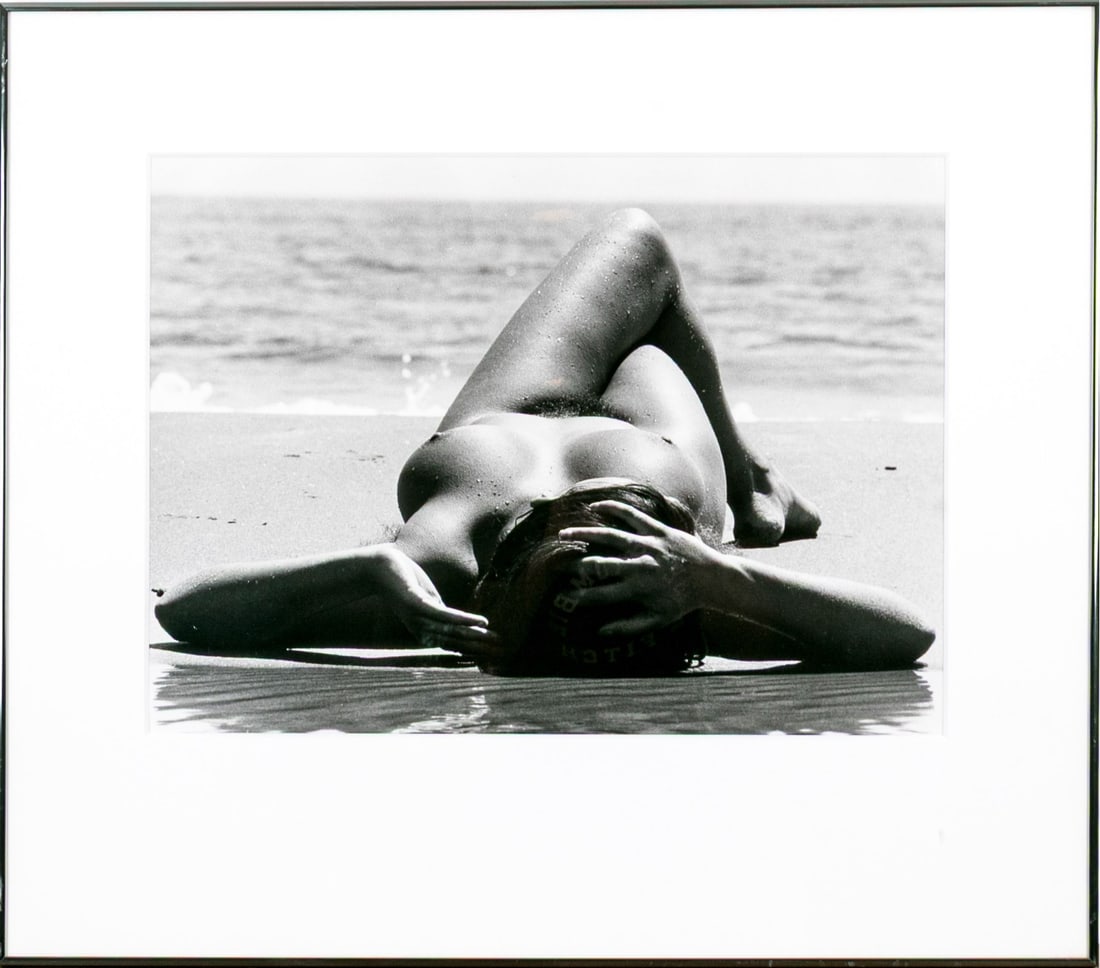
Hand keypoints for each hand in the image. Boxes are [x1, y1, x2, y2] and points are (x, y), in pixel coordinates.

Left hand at [371, 545, 498, 654]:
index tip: (491, 652)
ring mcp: (418, 617)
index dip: (472, 648)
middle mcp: (421, 627)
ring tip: (493, 638)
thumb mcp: (426, 597)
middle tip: (500, 651)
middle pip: (454, 641)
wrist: (378, 566)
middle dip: (478, 646)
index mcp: (423, 628)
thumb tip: (455, 619)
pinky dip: (464, 619)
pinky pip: (444, 615)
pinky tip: (479, 621)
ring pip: (452, 630)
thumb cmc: (403, 579)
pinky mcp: (417, 603)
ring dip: (475, 635)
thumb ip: (440, 609)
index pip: (451, 642)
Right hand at [558, 500, 721, 636]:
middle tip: (560, 564)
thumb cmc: (682, 601)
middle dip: (578, 565)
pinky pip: (633, 516)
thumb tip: (601, 632)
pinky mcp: (658, 530)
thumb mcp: (658, 620)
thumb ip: (628, 627)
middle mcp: (640, 566)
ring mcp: (648, 545)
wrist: (712, 579)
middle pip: (600, 565)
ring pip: (611, 536)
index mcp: (638, 590)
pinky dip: (614, 508)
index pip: (601, 595)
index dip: (581, 596)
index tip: (565, 597)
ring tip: (564, 533)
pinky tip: (596, 506)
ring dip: (585, 533)